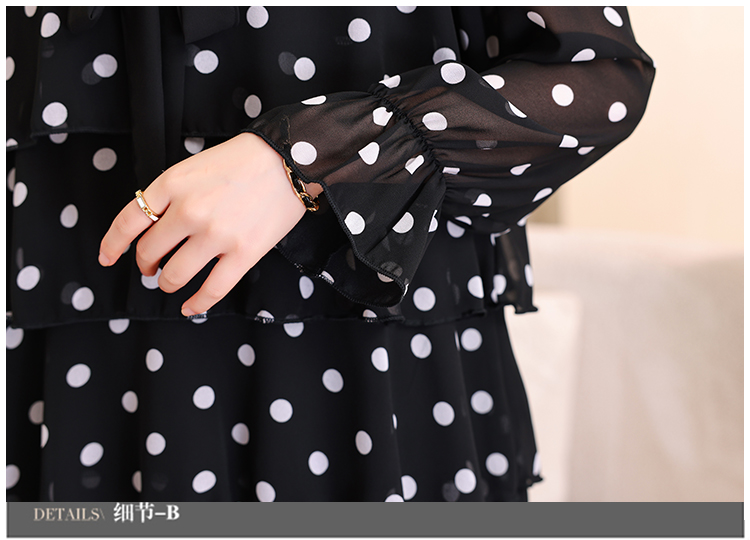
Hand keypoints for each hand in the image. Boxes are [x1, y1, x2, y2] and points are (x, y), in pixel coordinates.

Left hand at [98, 132, 322, 316]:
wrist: (291, 159)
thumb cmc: (245, 159)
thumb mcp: (195, 165)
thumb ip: (172, 193)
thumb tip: (156, 226)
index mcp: (172, 184)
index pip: (128, 221)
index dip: (113, 245)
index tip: (107, 258)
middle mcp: (189, 211)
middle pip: (149, 252)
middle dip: (147, 265)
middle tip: (152, 268)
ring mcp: (216, 235)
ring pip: (175, 275)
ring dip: (168, 284)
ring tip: (172, 282)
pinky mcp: (243, 254)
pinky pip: (212, 290)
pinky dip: (197, 304)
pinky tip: (191, 308)